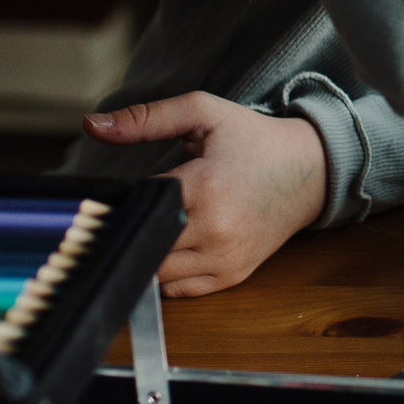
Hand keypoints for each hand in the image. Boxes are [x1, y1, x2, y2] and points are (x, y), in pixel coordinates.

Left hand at [82, 93, 328, 297]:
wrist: (312, 171)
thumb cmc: (254, 140)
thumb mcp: (204, 114)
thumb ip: (146, 118)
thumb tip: (91, 125)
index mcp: (204, 186)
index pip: (136, 205)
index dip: (116, 200)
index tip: (108, 195)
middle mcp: (215, 229)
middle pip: (141, 243)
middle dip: (128, 229)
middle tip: (124, 212)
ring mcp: (225, 257)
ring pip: (154, 273)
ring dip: (144, 252)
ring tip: (148, 227)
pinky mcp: (232, 275)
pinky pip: (177, 290)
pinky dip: (165, 273)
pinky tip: (169, 247)